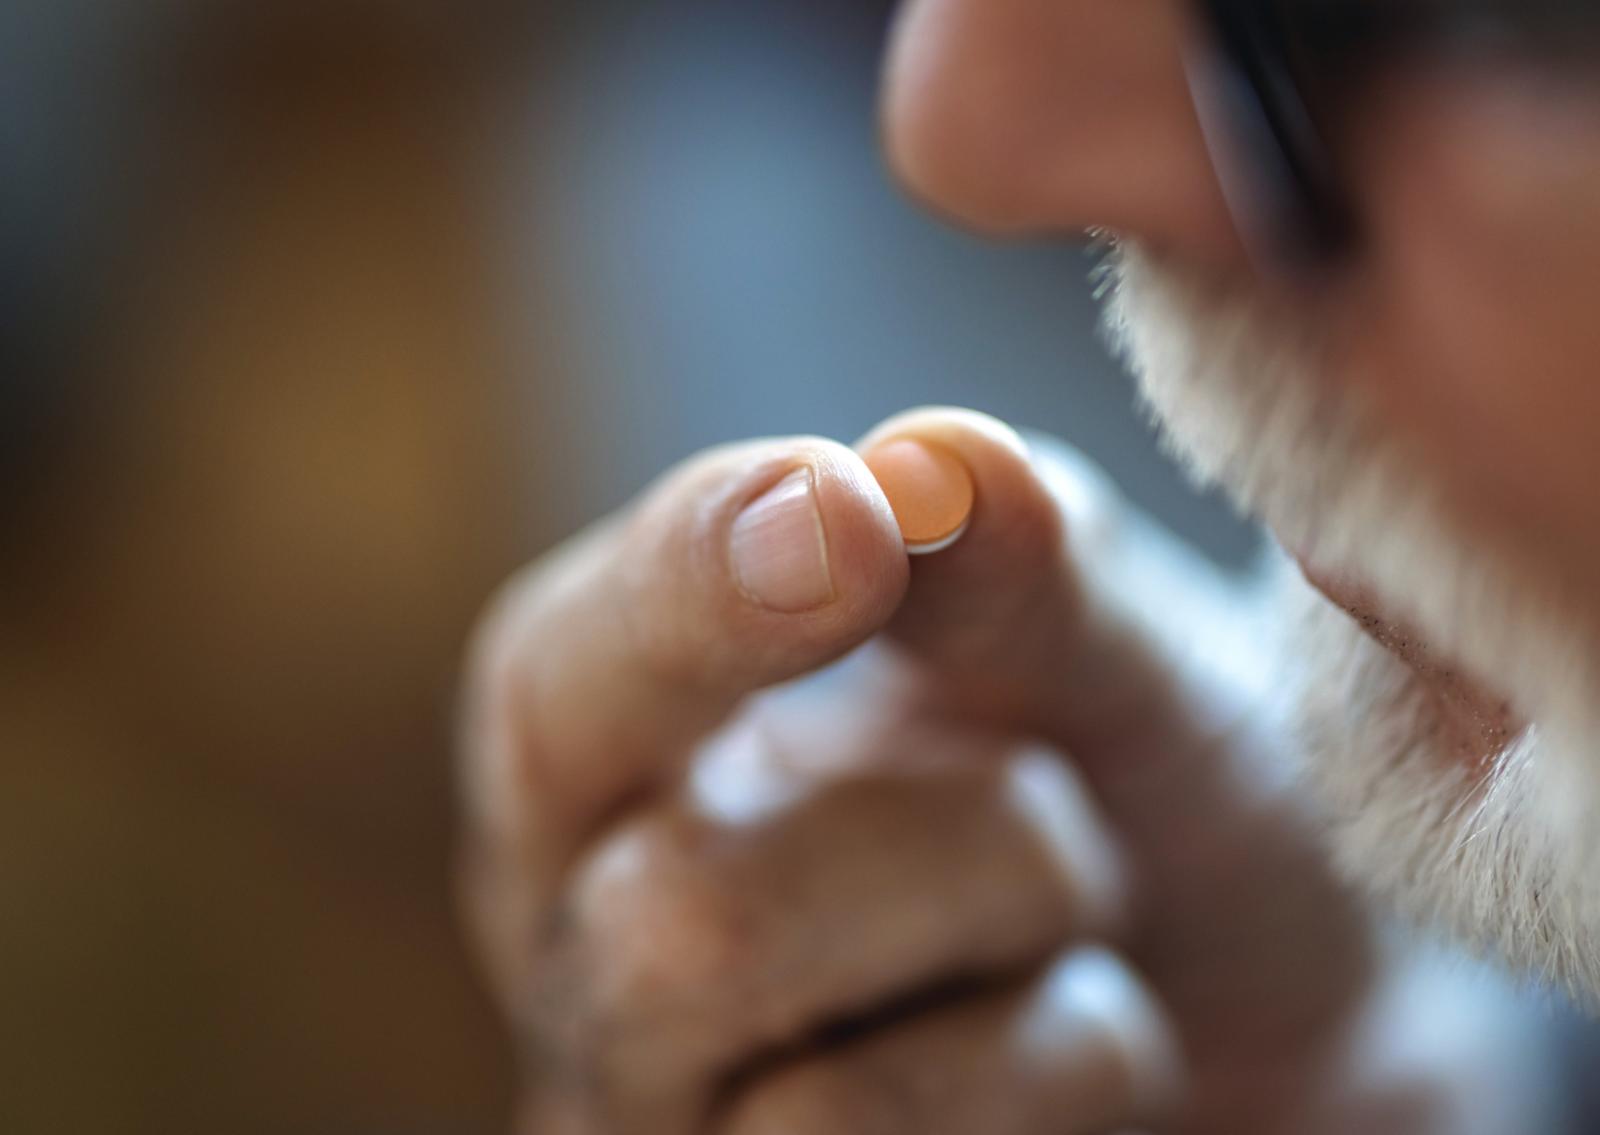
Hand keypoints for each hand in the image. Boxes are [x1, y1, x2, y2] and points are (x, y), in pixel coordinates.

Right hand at [458, 408, 1373, 1133]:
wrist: (1293, 1005)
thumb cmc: (1154, 797)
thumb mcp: (1107, 653)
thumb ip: (1014, 567)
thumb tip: (930, 467)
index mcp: (622, 775)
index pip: (555, 687)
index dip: (687, 599)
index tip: (854, 516)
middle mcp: (607, 971)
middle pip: (673, 932)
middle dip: (957, 854)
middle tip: (1072, 816)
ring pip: (816, 1111)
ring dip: (1029, 986)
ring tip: (1093, 932)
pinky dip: (1077, 1081)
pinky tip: (1106, 1056)